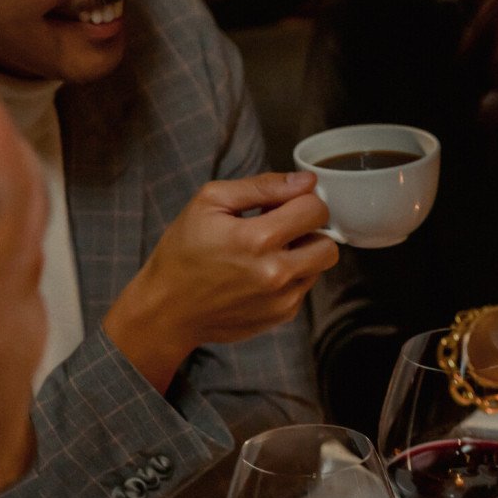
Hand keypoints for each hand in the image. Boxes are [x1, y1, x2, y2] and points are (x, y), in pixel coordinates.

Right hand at [104, 172, 336, 387]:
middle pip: (329, 244)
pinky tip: (260, 273)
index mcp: (258, 239)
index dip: (303, 201)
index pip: (316, 211)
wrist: (168, 309)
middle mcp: (277, 273)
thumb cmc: (183, 251)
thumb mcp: (210, 202)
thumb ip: (262, 187)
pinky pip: (304, 287)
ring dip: (302, 254)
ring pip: (319, 267)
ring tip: (266, 251)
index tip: (284, 204)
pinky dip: (291, 277)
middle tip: (281, 228)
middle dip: (310, 231)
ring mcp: (283, 299)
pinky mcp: (283, 315)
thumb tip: (306, 181)